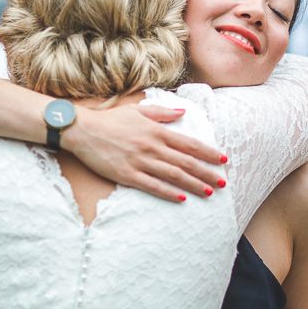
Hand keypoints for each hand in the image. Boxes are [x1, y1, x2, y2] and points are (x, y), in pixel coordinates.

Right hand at [62, 104, 226, 202]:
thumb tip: (183, 113)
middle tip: (223, 182)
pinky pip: (153, 186)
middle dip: (207, 172)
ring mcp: (140, 161)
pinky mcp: (127, 175)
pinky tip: (182, 199)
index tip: (223, 159)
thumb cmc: (111, 119)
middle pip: (185, 162)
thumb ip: (162, 113)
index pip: (189, 143)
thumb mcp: (138, 110)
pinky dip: (169, 193)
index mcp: (156, 130)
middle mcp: (152, 146)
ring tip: (209, 192)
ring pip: (173, 176)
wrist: (84, 130)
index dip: (208, 152)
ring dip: (193, 184)